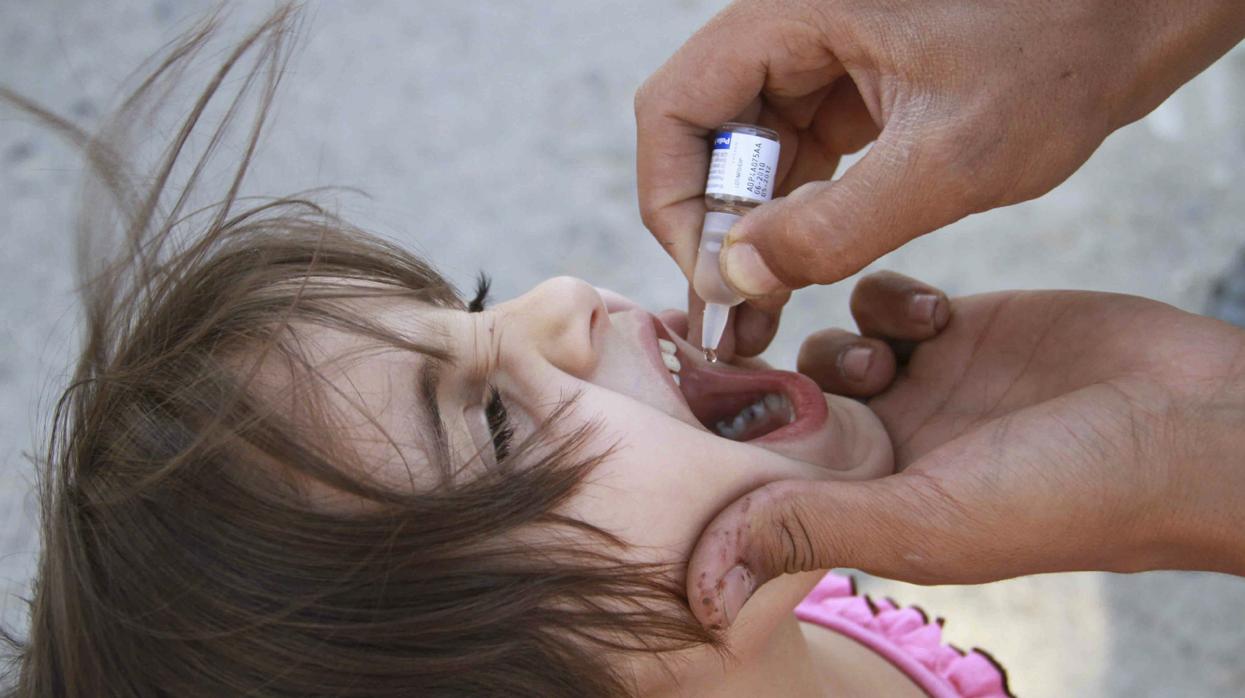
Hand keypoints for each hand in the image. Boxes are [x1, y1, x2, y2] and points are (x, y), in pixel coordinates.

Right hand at [636, 0, 1244, 354]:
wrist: (1136, 15)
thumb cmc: (1062, 54)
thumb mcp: (947, 158)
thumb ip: (833, 227)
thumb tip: (736, 277)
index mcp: (793, 14)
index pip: (676, 107)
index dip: (674, 199)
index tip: (710, 277)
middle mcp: (794, 30)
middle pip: (705, 134)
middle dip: (714, 225)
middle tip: (738, 311)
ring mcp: (825, 58)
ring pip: (749, 151)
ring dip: (753, 228)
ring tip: (767, 308)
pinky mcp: (858, 88)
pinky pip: (800, 153)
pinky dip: (796, 212)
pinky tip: (810, 265)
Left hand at [686, 272, 1244, 627]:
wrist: (1187, 419)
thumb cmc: (1068, 494)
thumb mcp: (927, 521)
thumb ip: (814, 530)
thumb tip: (703, 584)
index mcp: (867, 507)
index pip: (763, 476)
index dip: (724, 441)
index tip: (683, 399)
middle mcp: (884, 449)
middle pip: (785, 406)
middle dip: (772, 380)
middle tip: (766, 354)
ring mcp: (919, 386)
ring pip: (827, 348)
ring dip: (838, 342)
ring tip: (889, 356)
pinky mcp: (953, 329)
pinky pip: (879, 302)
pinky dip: (887, 300)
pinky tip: (930, 315)